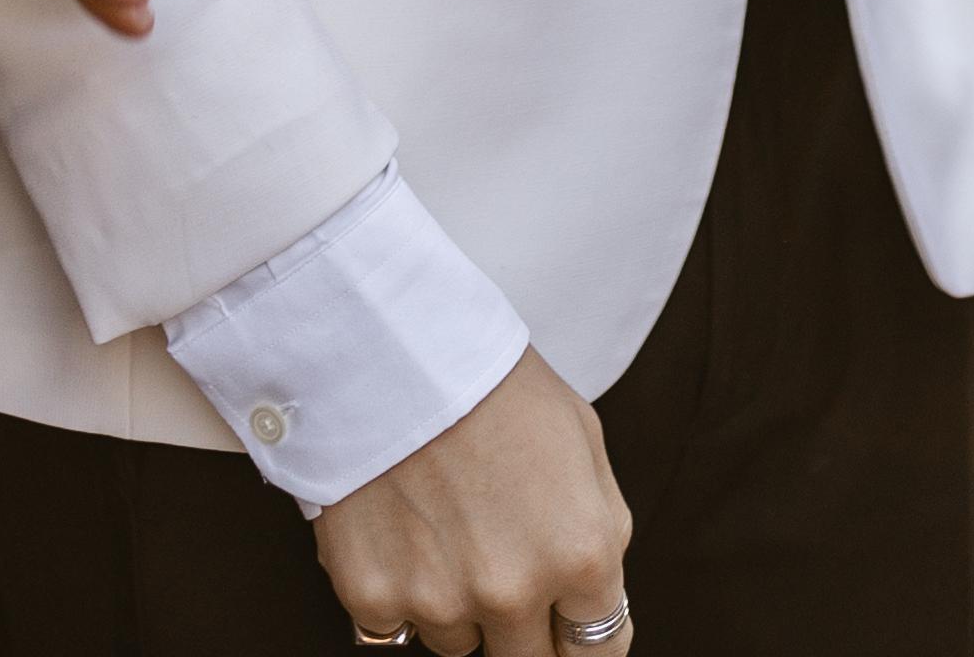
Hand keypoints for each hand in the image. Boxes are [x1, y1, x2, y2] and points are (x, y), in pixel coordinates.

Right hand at [310, 349, 628, 654]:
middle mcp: (514, 592)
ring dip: (458, 605)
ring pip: (459, 644)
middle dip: (524, 626)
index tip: (566, 624)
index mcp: (582, 555)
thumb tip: (596, 600)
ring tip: (443, 527)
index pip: (599, 650)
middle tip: (501, 565)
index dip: (582, 634)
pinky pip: (393, 627)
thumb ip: (601, 532)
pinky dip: (397, 591)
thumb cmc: (493, 384)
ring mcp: (438, 601)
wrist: (388, 345)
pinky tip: (398, 530)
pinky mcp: (372, 597)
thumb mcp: (584, 444)